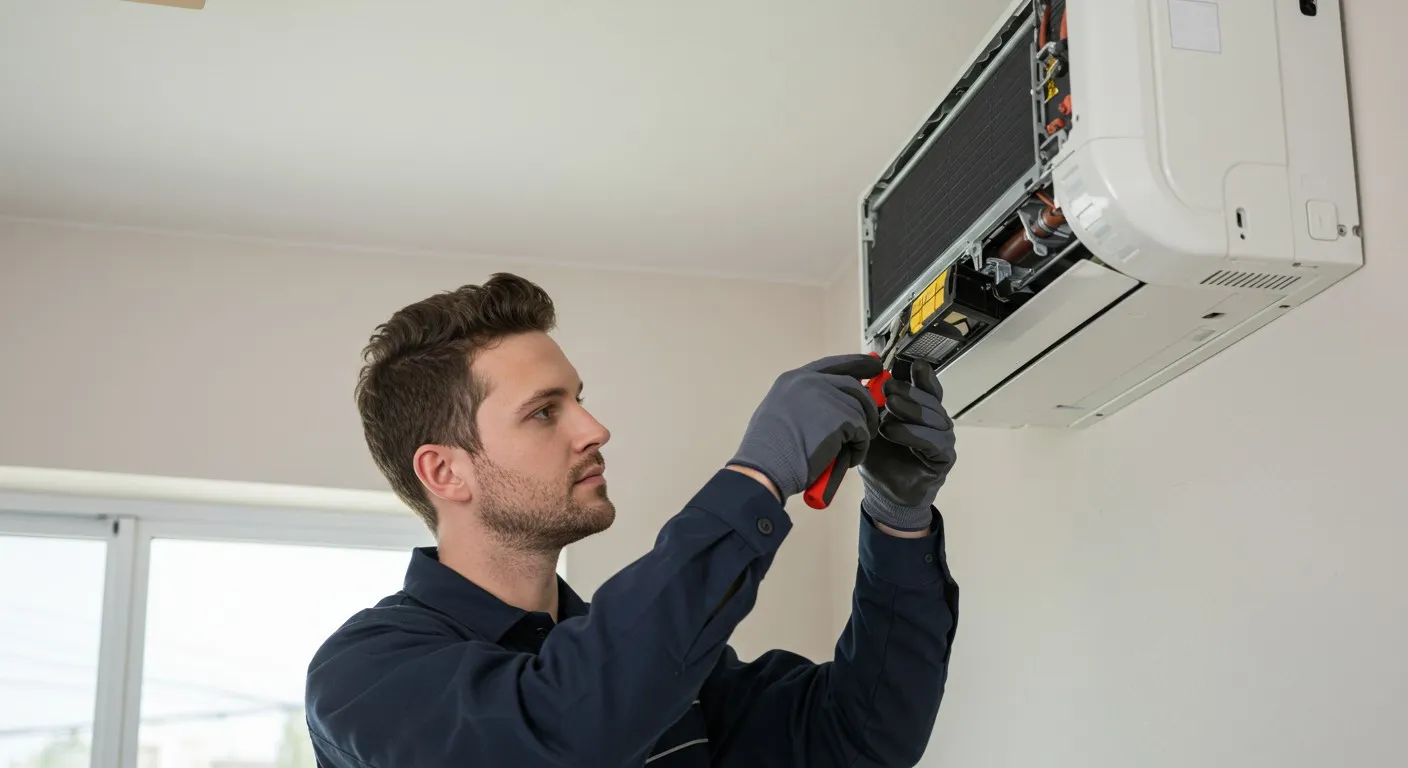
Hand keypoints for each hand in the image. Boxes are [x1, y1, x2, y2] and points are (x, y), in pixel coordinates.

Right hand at [729, 354, 882, 502]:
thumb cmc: (767, 453)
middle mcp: (810, 382)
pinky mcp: (839, 418)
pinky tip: (849, 458)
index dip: (856, 364)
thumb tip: (832, 409)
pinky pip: (862, 431)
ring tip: (852, 449)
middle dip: (867, 404)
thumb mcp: (780, 413)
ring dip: (861, 432)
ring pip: (860, 410)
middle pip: (852, 386)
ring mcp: (825, 397)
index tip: (874, 368)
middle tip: (871, 422)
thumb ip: (804, 404)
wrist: (764, 469)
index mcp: (793, 380)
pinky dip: (860, 447)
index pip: (833, 364)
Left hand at [857, 360, 956, 530]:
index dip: (919, 373)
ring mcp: (944, 439)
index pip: (926, 386)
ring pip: (933, 418)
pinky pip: (933, 442)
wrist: (883, 493)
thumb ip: (876, 402)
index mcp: (923, 409)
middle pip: (929, 399)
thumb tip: (870, 372)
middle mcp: (937, 421)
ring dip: (910, 409)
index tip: (907, 362)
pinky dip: (912, 434)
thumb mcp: (873, 425)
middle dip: (908, 390)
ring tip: (889, 405)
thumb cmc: (879, 456)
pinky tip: (891, 430)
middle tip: (888, 385)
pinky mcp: (945, 458)